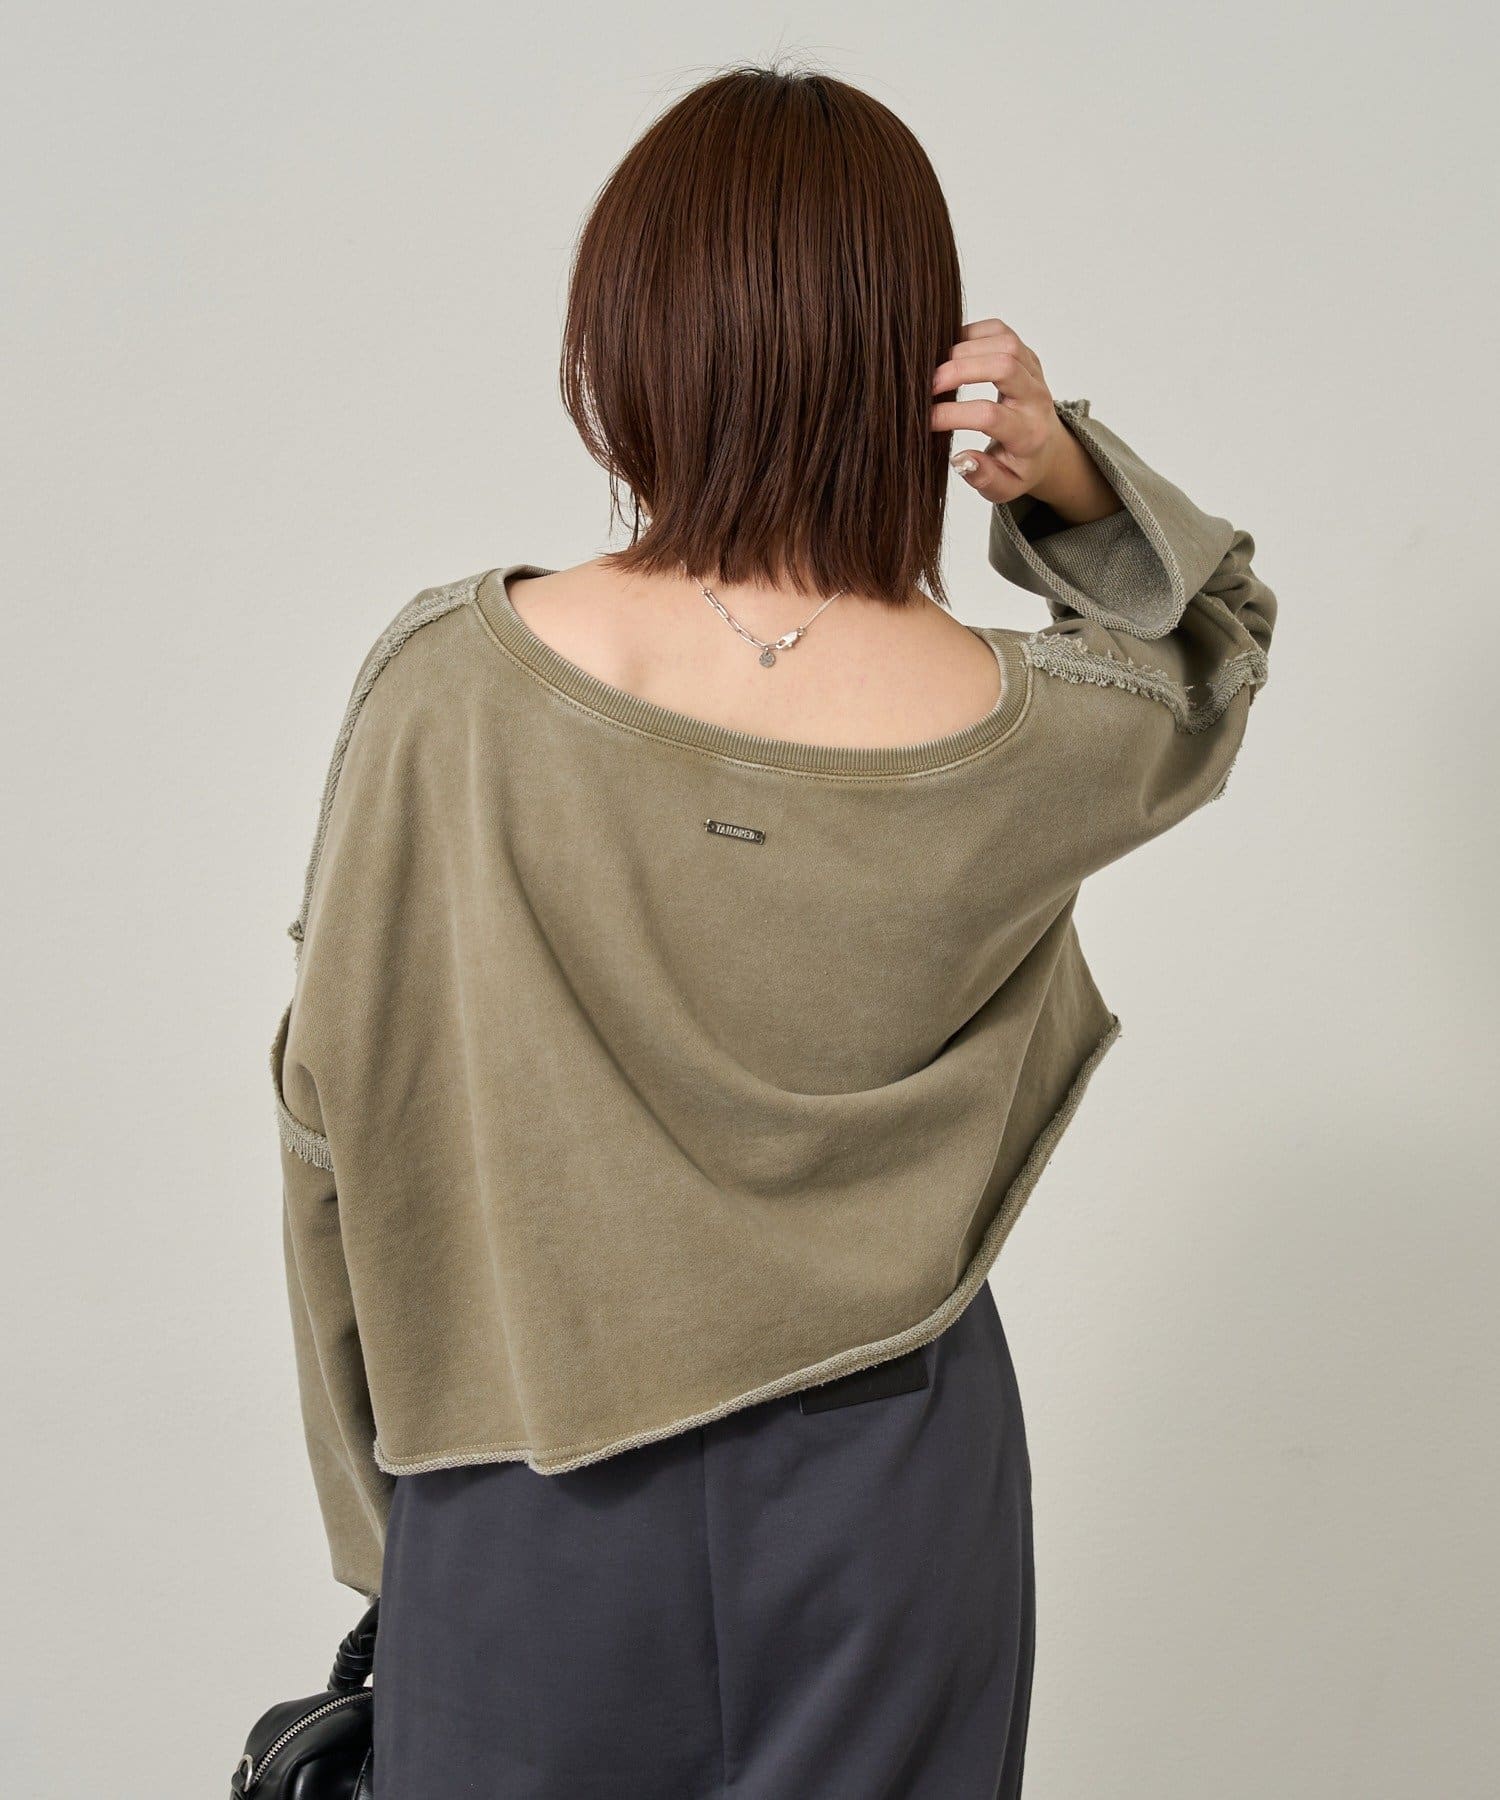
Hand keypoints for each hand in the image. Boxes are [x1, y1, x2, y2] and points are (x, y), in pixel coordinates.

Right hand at [931, 318, 1121, 524]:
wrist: (1047, 448)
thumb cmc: (1019, 467)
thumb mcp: (1004, 488)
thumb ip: (985, 478)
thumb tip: (961, 459)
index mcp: (1028, 434)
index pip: (989, 416)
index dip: (952, 414)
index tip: (927, 420)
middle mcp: (1036, 398)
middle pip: (1004, 365)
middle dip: (959, 369)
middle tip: (928, 385)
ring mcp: (1034, 372)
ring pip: (1004, 342)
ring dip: (964, 348)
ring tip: (936, 367)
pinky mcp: (1026, 355)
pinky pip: (1001, 331)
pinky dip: (972, 333)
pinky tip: (951, 351)